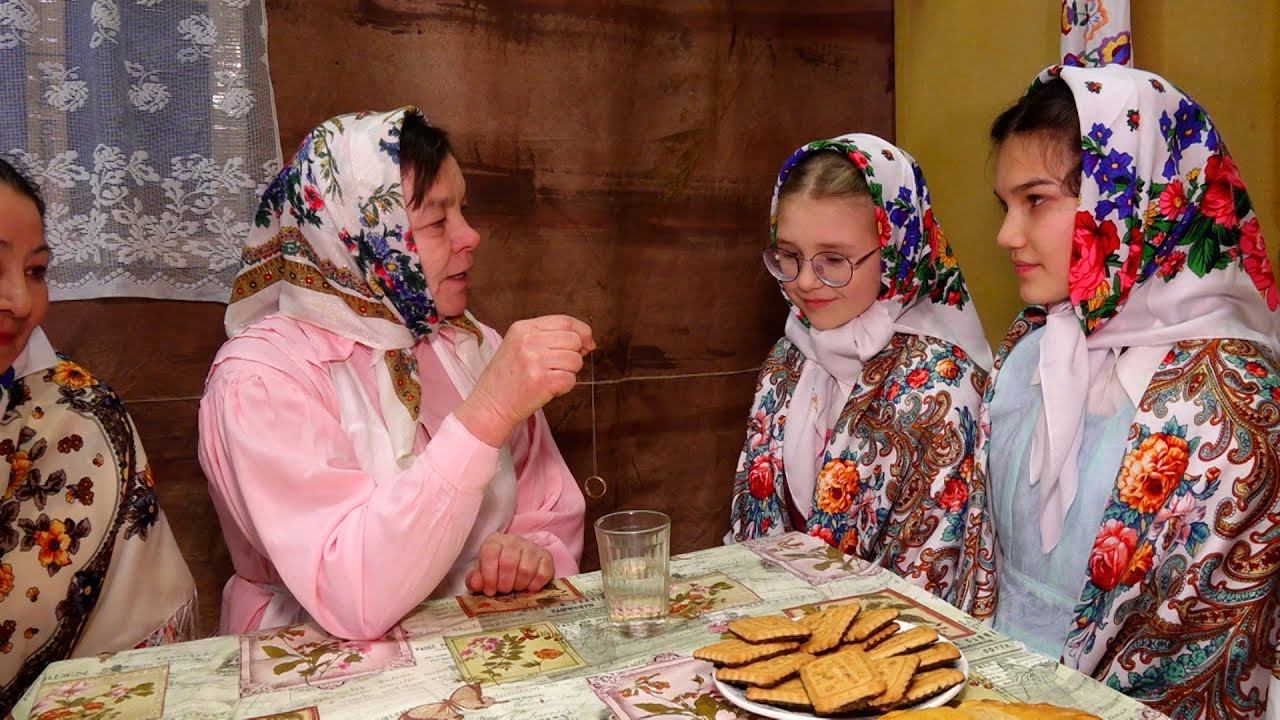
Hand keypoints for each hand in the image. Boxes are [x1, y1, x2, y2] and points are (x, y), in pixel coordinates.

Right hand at [455, 314, 593, 446]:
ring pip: (576, 360)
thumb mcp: (520, 346)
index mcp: (523, 328)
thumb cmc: (507, 378)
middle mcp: (528, 340)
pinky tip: (548, 389)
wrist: (489, 405)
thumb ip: (550, 338)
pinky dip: (564, 387)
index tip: (587, 343)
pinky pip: (571, 380)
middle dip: (575, 354)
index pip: (565, 320)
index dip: (582, 332)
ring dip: (569, 372)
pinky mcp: (542, 381)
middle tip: (560, 367)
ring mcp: (535, 360)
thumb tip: (588, 341)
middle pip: (574, 339)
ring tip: (550, 378)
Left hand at [464, 533, 554, 595]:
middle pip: (508, 563)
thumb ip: (475, 579)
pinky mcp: (546, 556)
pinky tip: (528, 587)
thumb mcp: (482, 573)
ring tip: (515, 588)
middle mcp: (514, 540)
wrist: (517, 563)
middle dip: (504, 584)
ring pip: (526, 570)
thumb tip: (476, 584)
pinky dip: (534, 586)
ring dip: (519, 585)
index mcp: (494, 541)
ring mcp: (532, 547)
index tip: (489, 590)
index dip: (489, 576)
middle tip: (503, 591)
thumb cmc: (496, 570)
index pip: (490, 554)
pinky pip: (542, 574)